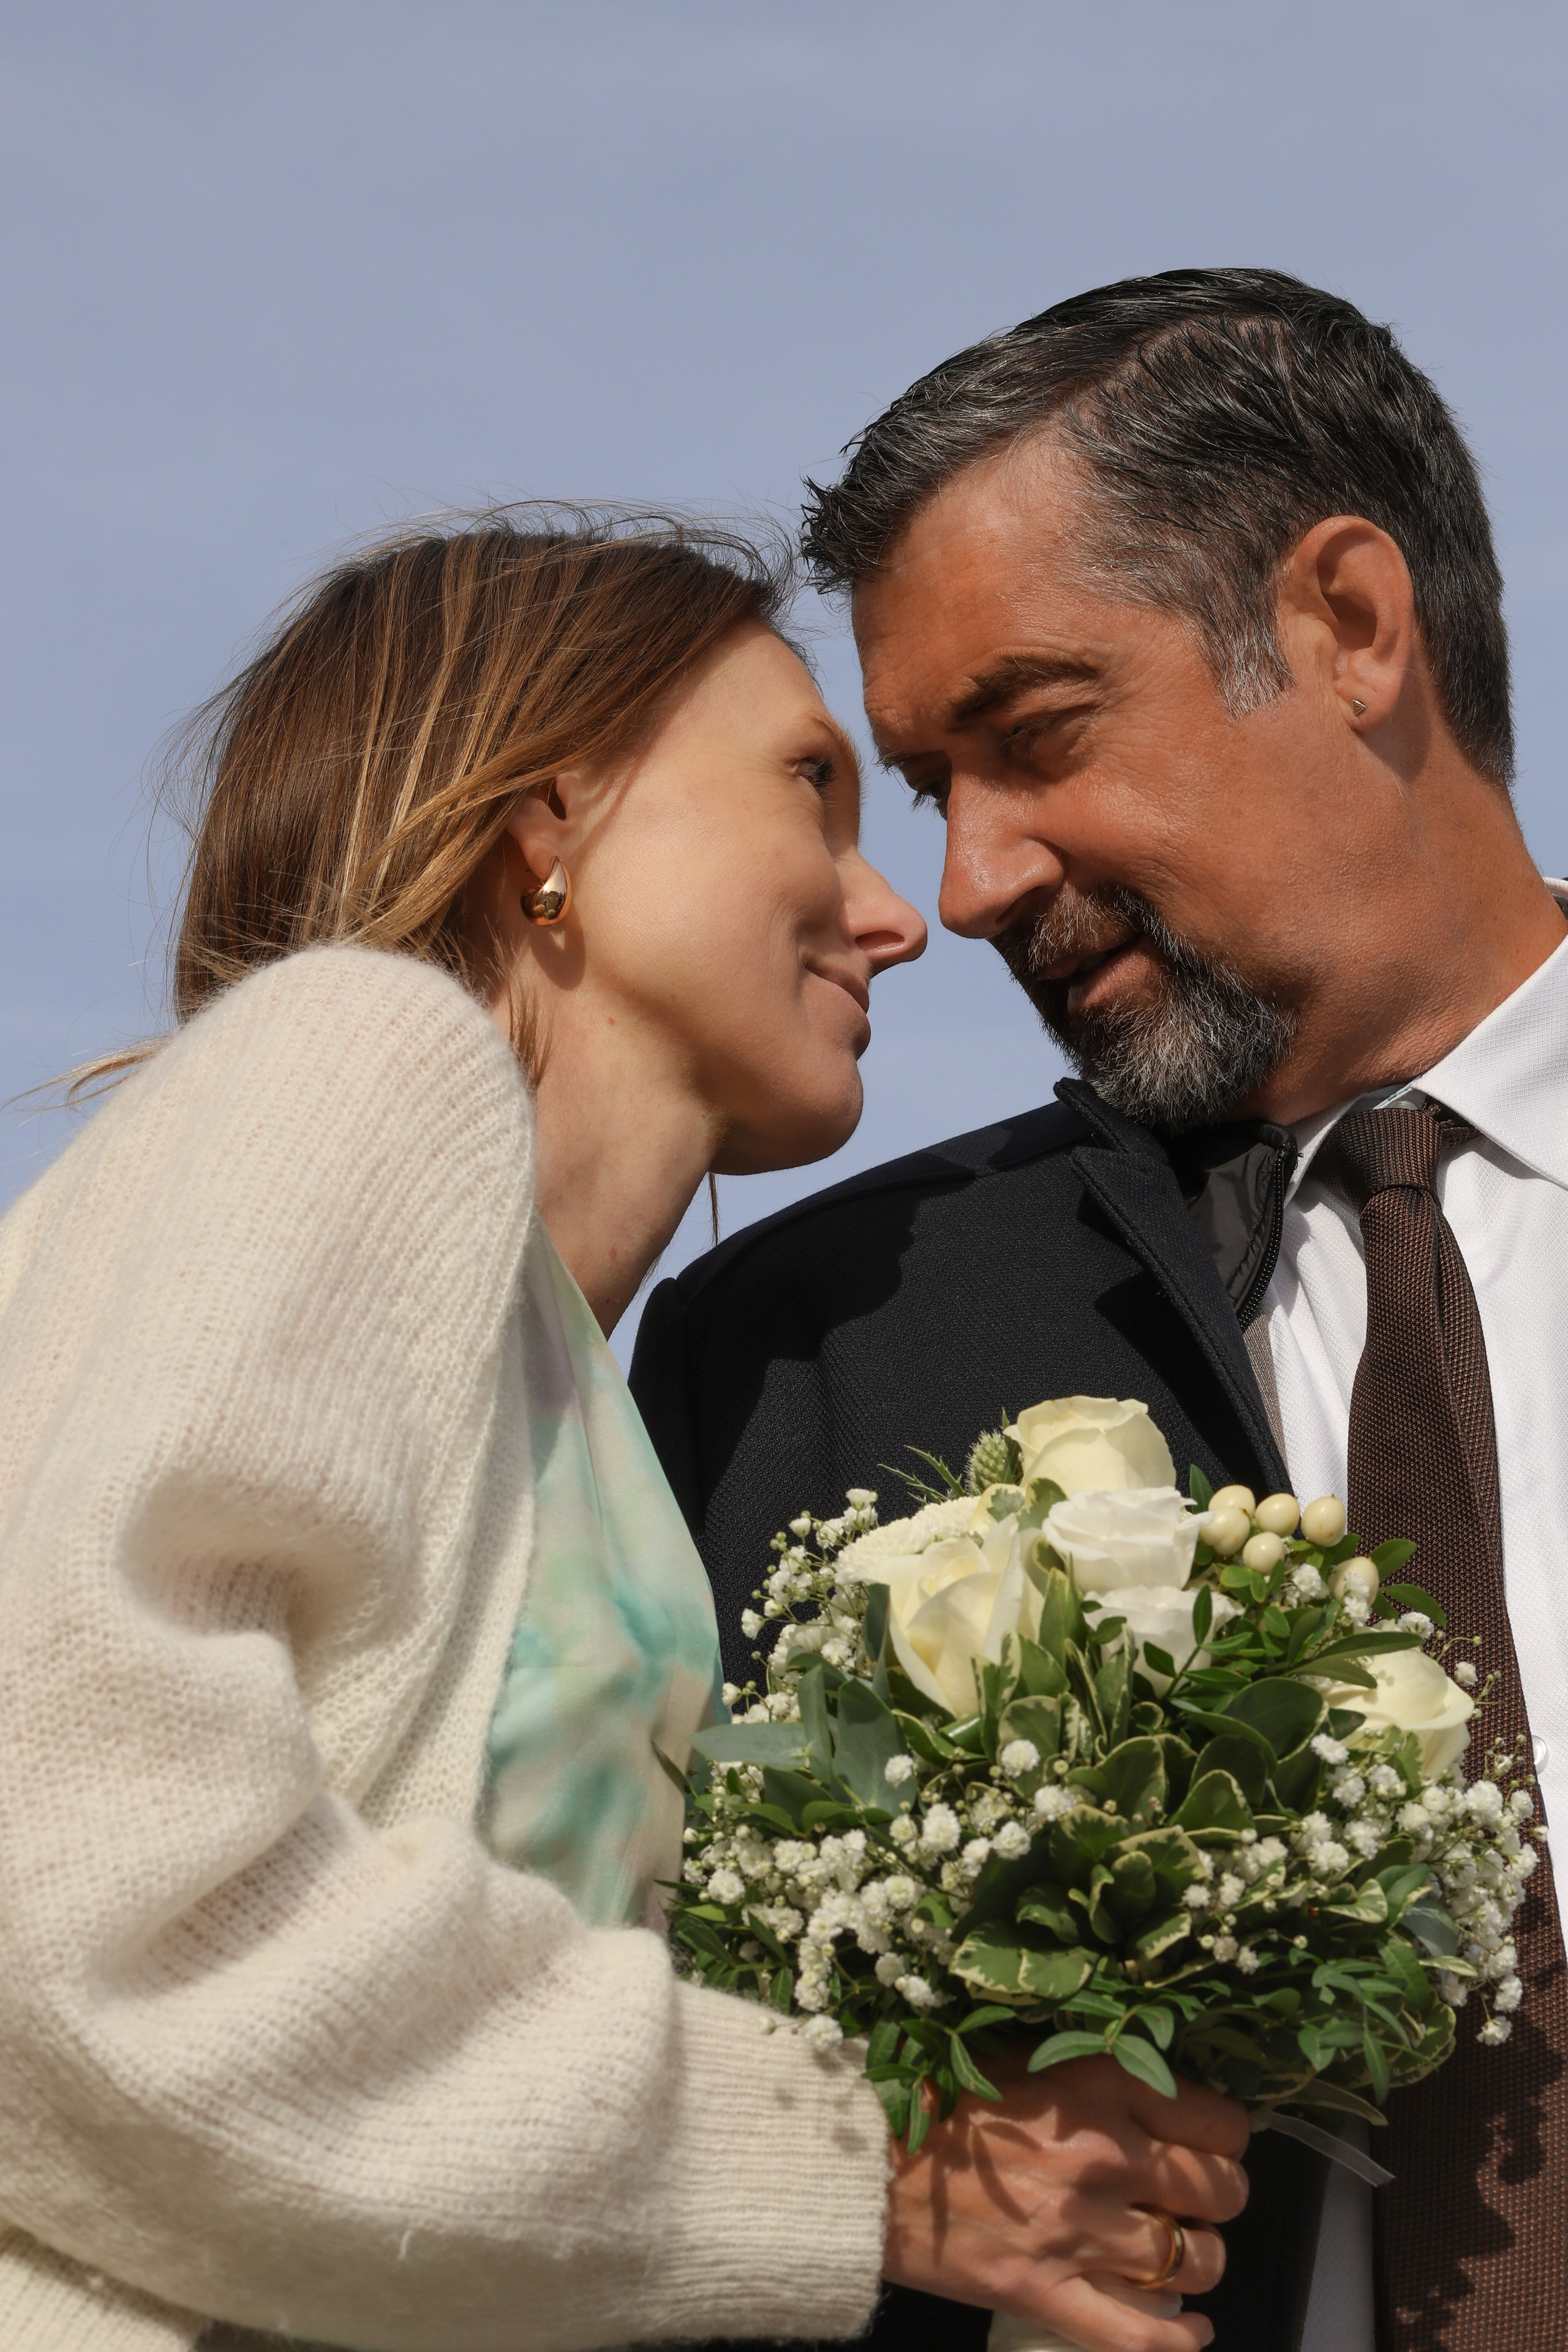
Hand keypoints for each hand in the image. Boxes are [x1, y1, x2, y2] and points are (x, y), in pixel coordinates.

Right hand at [881, 2053, 1249, 2351]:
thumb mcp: (1030, 2057)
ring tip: (1176, 2250)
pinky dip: (1179, 2338)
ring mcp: (1079, 2232)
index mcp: (1100, 2084)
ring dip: (1198, 2259)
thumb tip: (1166, 2097)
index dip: (1223, 2135)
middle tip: (1191, 2195)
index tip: (1205, 2140)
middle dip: (1218, 2196)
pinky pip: (1143, 2336)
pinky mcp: (1047, 2293)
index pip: (1221, 2122)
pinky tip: (1188, 2327)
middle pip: (1221, 2192)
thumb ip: (1101, 2076)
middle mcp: (1104, 2156)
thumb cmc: (938, 2096)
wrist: (862, 2157)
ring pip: (1196, 2261)